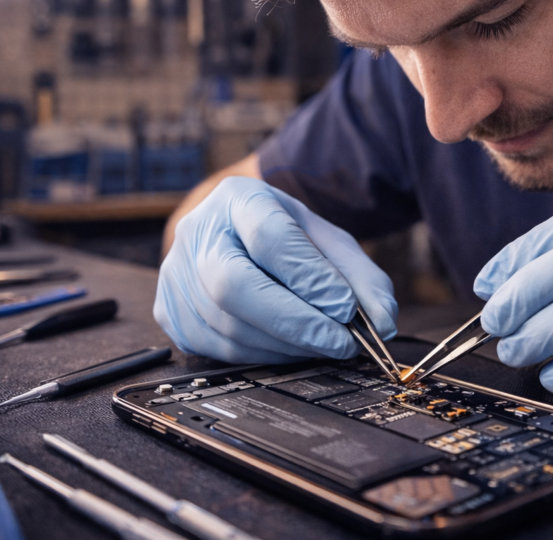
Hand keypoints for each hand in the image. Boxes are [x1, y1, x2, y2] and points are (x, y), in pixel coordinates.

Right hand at [155, 177, 397, 363]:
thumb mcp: (329, 241)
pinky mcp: (170, 313)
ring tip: (323, 343)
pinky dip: (263, 354)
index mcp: (237, 199)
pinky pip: (218, 347)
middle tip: (341, 342)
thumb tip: (382, 321)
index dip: (310, 278)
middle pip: (233, 286)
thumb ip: (362, 277)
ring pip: (228, 324)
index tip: (347, 309)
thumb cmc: (286, 237)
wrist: (238, 234)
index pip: (270, 238)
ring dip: (285, 344)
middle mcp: (196, 233)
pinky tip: (291, 347)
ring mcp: (176, 275)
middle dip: (294, 321)